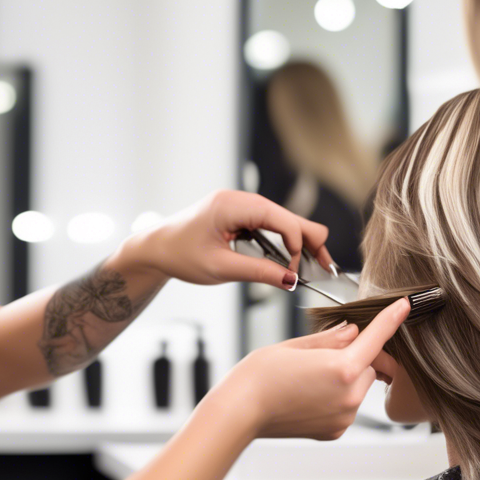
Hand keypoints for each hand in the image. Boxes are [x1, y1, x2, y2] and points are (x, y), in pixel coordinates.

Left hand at [127, 190, 334, 289]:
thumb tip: (291, 280)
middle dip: (309, 242)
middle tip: (324, 267)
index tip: (296, 271)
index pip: (281, 219)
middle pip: (290, 216)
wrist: (155, 248)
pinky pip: (273, 225)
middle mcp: (241, 200)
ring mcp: (242, 206)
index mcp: (233, 205)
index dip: (297, 244)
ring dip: (299, 243)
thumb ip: (258, 272)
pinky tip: (292, 260)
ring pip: (285, 221)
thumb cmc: (179, 255)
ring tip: (311, 267)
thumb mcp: (220, 268)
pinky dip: (285, 242)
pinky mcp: (242, 215)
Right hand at [213, 297, 410, 439]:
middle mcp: (349, 396)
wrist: (238, 413)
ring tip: (309, 377)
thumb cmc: (258, 377)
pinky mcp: (336, 431)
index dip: (391, 319)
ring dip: (346, 377)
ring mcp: (343, 417)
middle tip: (322, 354)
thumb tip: (353, 332)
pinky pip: (347, 405)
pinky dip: (337, 396)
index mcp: (341, 368)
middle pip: (368, 365)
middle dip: (354, 356)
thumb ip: (330, 339)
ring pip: (359, 386)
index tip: (405, 306)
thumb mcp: (294, 345)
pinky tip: (309, 394)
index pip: (376, 338)